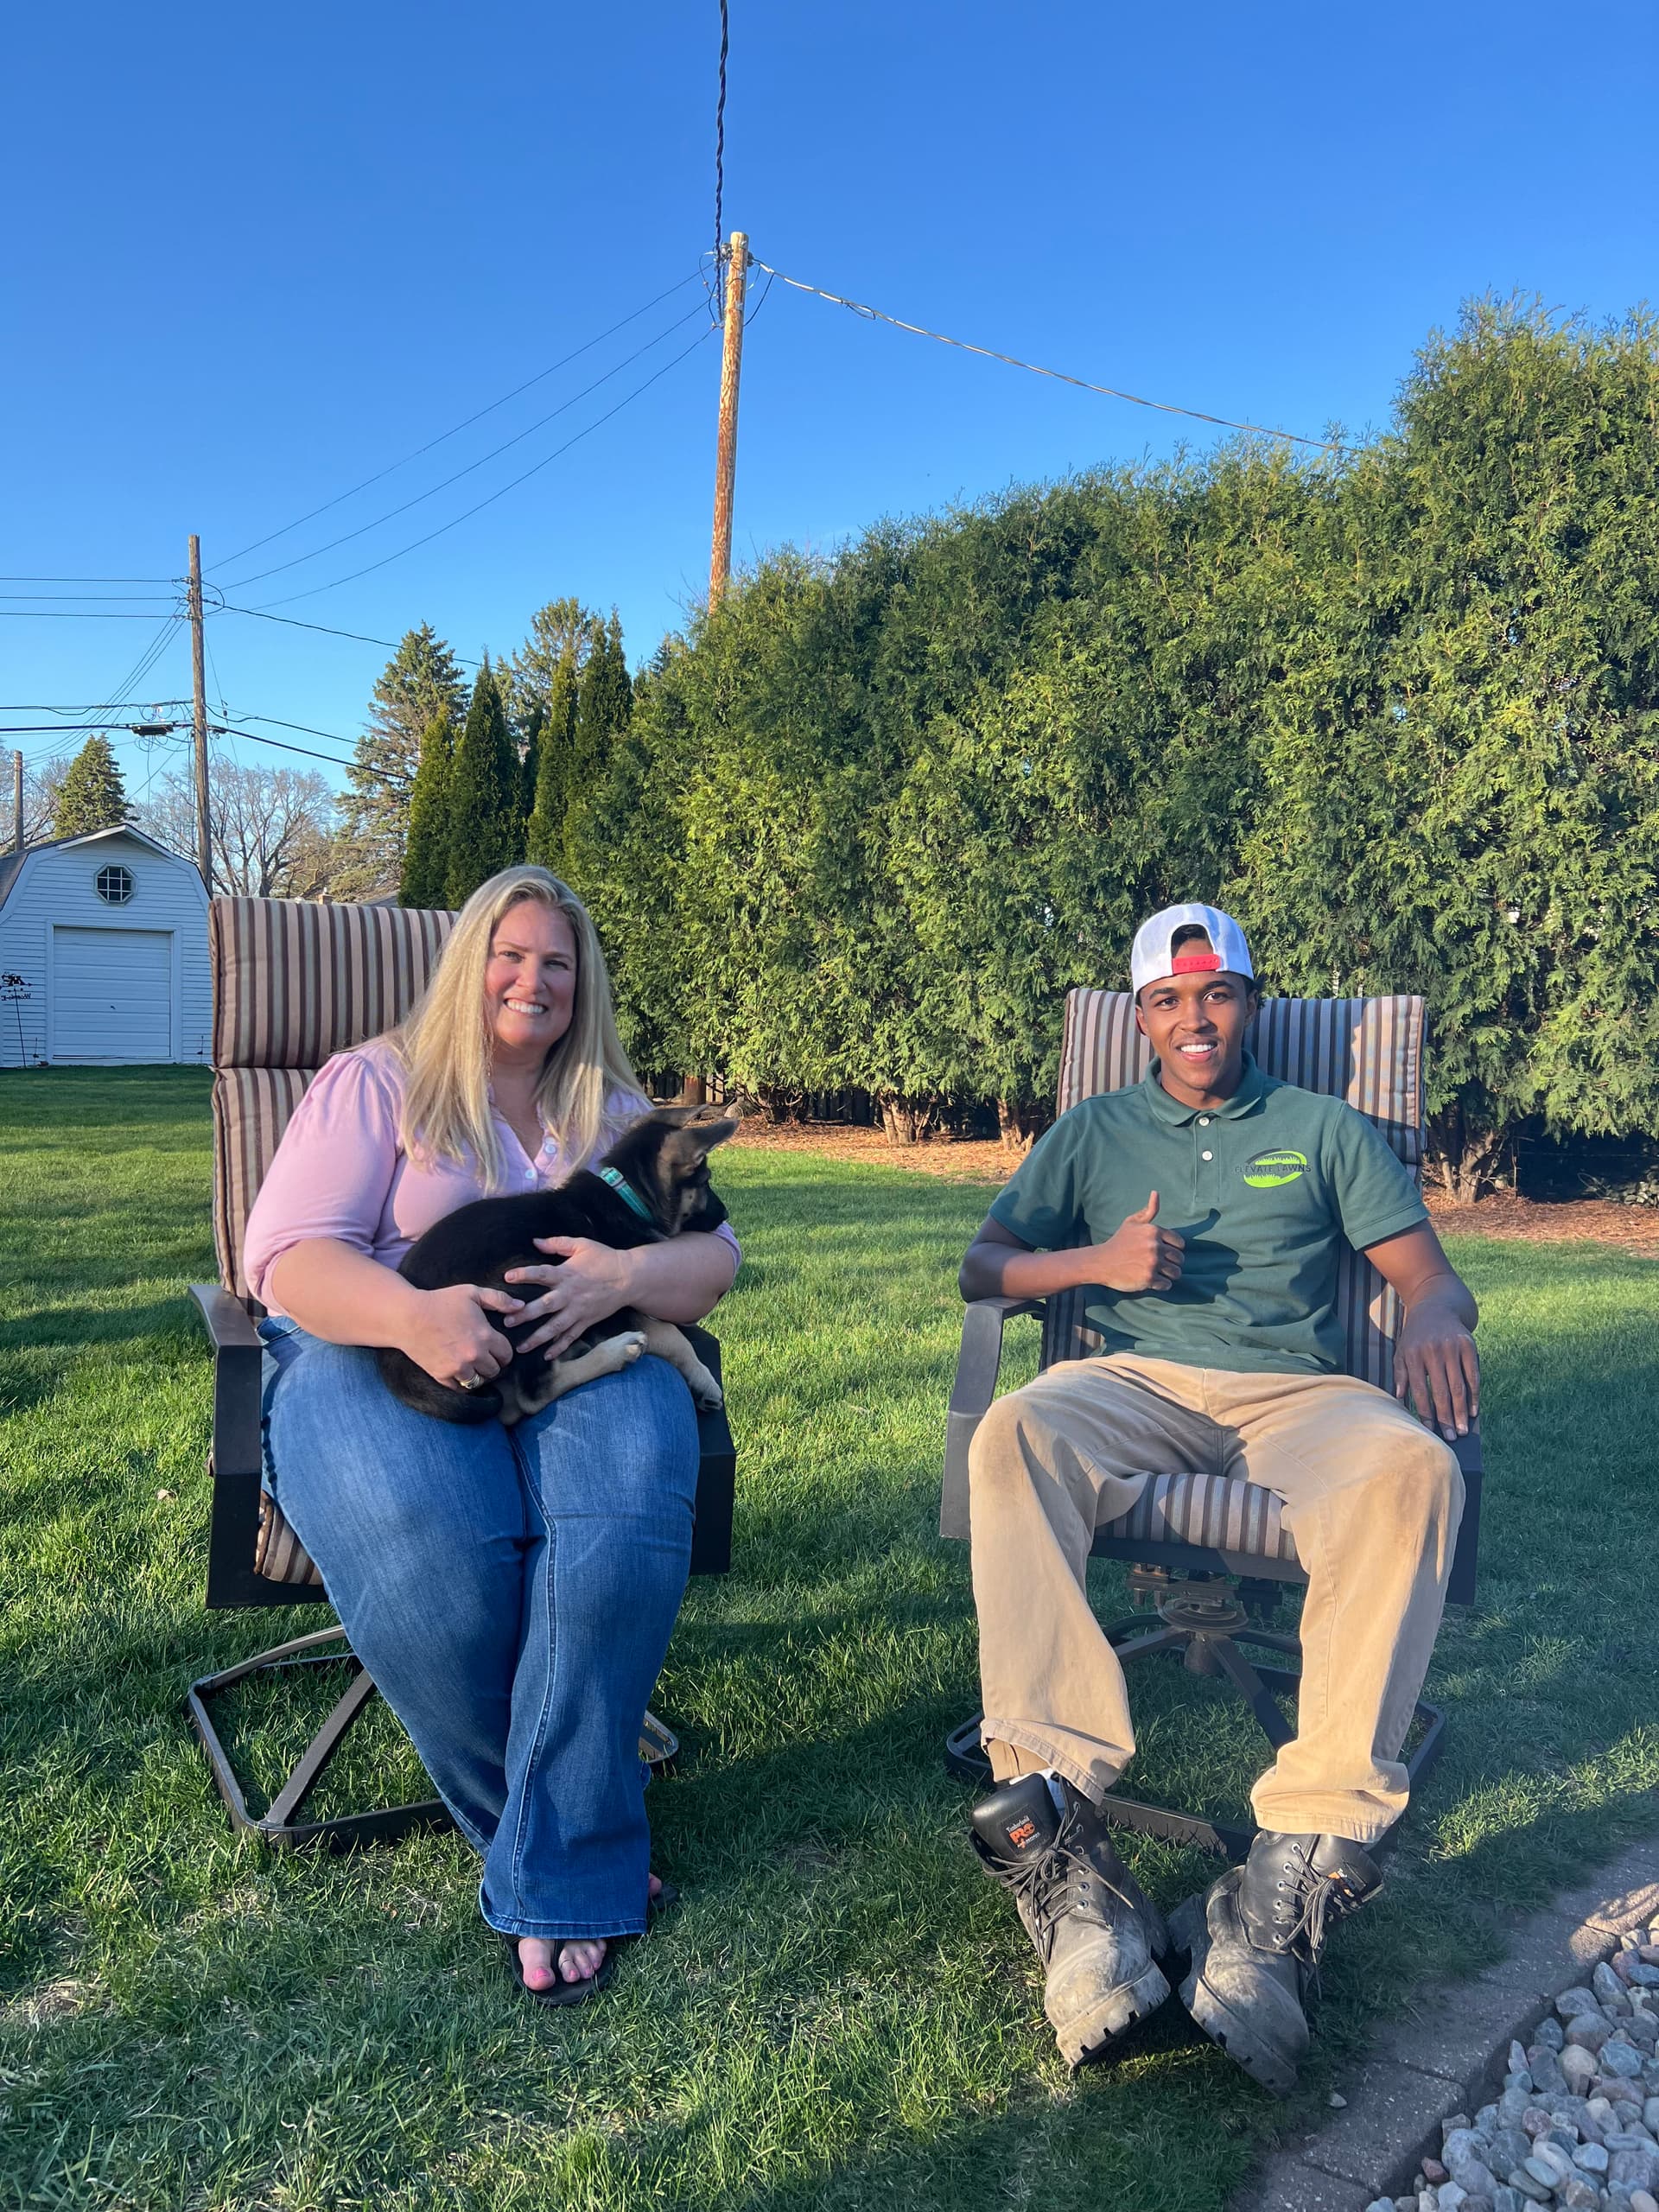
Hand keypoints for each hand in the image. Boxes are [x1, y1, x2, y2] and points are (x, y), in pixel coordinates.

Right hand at [403, 1283, 522, 1389]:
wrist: (408, 1317)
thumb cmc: (441, 1301)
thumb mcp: (472, 1293)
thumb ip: (499, 1299)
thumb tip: (520, 1307)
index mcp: (485, 1336)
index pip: (507, 1355)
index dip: (503, 1352)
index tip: (496, 1349)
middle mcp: (474, 1355)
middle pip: (495, 1371)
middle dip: (492, 1364)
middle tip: (485, 1358)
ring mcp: (458, 1368)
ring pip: (479, 1382)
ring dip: (478, 1375)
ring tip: (473, 1366)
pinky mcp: (442, 1376)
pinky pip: (460, 1388)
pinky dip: (462, 1383)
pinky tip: (460, 1373)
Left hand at [505, 1236, 635, 1359]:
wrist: (630, 1277)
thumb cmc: (605, 1258)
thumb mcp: (582, 1244)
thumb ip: (557, 1243)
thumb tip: (535, 1241)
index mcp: (567, 1274)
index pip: (542, 1273)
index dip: (525, 1274)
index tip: (507, 1278)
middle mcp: (570, 1294)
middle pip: (545, 1306)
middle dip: (525, 1314)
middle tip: (507, 1322)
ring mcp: (579, 1310)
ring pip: (556, 1327)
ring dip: (538, 1338)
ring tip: (521, 1347)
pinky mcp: (587, 1321)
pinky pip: (572, 1336)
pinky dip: (560, 1347)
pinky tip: (547, 1356)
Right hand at [1089, 1191, 1184, 1293]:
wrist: (1101, 1262)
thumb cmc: (1118, 1242)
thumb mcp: (1132, 1223)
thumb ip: (1148, 1210)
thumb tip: (1156, 1193)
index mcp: (1154, 1231)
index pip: (1180, 1243)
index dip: (1174, 1249)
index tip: (1165, 1253)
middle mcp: (1155, 1247)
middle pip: (1179, 1259)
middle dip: (1173, 1263)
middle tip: (1162, 1265)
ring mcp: (1152, 1263)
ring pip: (1176, 1272)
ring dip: (1169, 1275)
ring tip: (1160, 1273)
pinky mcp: (1148, 1278)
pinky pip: (1167, 1284)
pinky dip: (1162, 1285)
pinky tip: (1153, 1281)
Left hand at [1394, 1299, 1479, 1440]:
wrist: (1436, 1307)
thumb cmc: (1415, 1337)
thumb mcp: (1401, 1352)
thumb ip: (1400, 1375)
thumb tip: (1399, 1401)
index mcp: (1413, 1356)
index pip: (1420, 1391)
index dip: (1426, 1413)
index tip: (1430, 1432)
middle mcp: (1433, 1352)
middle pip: (1441, 1392)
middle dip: (1446, 1418)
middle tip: (1452, 1438)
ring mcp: (1452, 1348)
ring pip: (1459, 1387)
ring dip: (1461, 1412)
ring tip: (1463, 1430)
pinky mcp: (1469, 1345)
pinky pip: (1473, 1375)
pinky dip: (1475, 1395)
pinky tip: (1473, 1411)